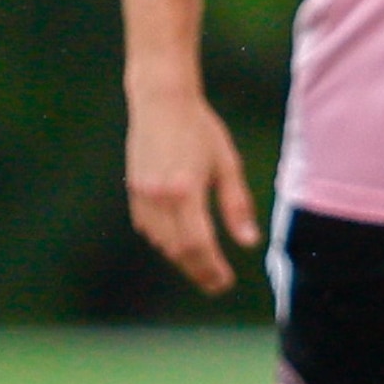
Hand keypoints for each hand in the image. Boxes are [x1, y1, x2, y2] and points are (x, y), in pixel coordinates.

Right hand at [127, 85, 260, 293]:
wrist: (161, 101)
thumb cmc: (199, 128)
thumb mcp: (227, 164)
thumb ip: (237, 205)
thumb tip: (249, 242)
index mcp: (186, 190)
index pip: (199, 244)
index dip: (211, 269)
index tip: (225, 282)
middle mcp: (160, 197)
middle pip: (178, 250)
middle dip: (198, 271)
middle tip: (216, 283)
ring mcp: (143, 195)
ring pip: (161, 243)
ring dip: (182, 259)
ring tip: (203, 265)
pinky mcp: (133, 191)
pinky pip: (148, 229)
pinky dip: (165, 242)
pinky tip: (180, 242)